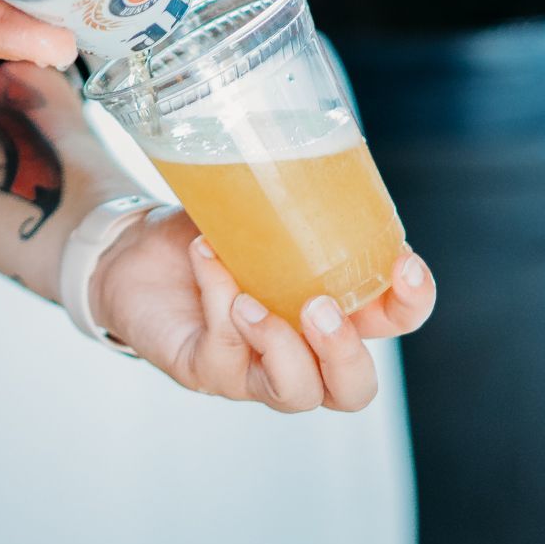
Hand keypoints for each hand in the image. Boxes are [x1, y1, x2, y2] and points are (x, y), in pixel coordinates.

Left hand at [92, 206, 435, 412]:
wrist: (133, 249)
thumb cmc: (208, 230)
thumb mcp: (257, 208)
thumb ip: (290, 199)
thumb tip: (313, 149)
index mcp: (333, 306)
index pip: (393, 321)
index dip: (412, 304)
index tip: (404, 264)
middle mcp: (303, 349)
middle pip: (355, 389)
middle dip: (346, 353)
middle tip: (319, 305)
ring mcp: (254, 370)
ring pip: (297, 394)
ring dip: (281, 345)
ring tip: (250, 298)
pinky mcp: (206, 371)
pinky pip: (223, 354)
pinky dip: (218, 300)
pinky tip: (206, 258)